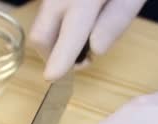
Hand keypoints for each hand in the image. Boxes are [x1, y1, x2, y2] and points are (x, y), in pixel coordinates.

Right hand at [29, 0, 145, 80]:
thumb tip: (95, 50)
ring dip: (58, 41)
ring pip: (42, 25)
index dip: (60, 57)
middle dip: (54, 55)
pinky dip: (60, 24)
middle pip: (41, 35)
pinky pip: (48, 12)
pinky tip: (81, 18)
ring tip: (86, 34)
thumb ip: (116, 21)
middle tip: (82, 58)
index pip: (69, 32)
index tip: (52, 77)